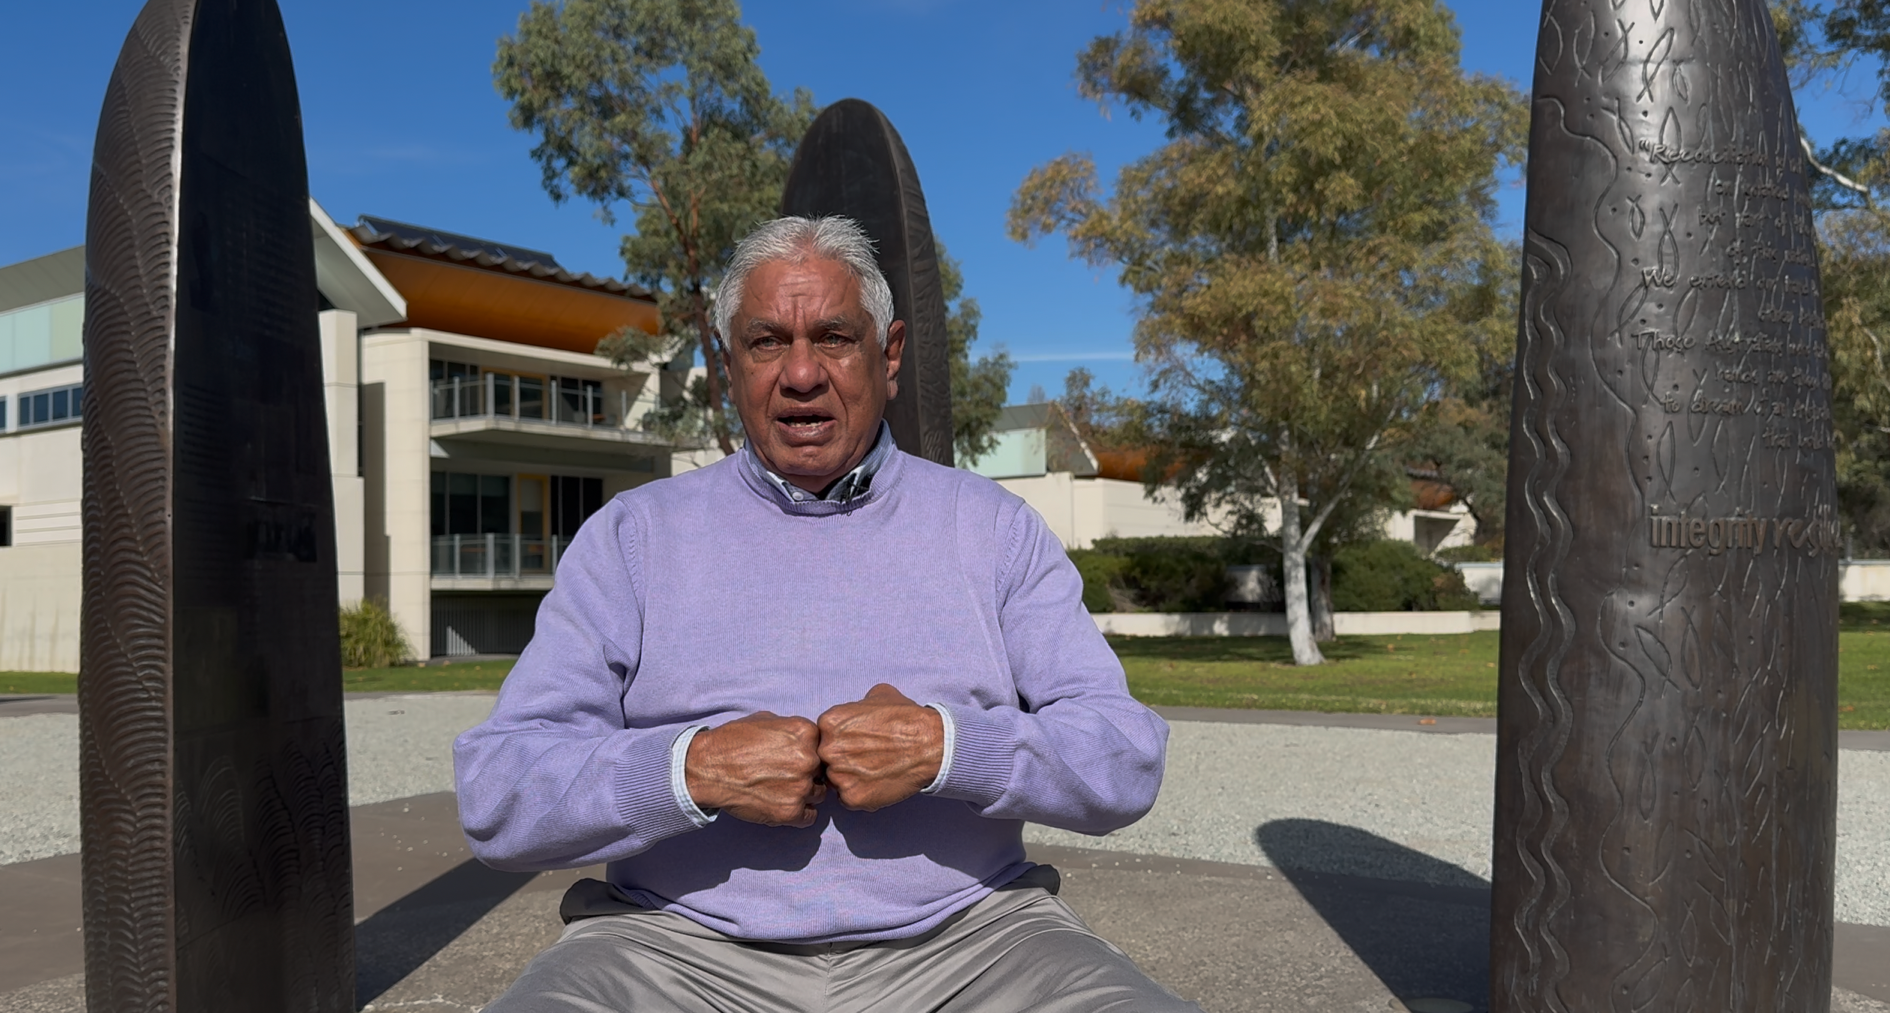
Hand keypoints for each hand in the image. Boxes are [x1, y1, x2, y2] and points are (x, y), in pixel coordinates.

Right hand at [685, 712, 824, 826]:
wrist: (708, 768)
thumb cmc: (732, 741)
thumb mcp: (765, 720)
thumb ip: (791, 730)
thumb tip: (806, 740)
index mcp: (805, 733)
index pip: (821, 746)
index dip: (808, 753)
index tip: (793, 758)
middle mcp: (808, 759)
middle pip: (821, 771)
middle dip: (808, 773)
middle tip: (785, 775)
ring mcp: (801, 787)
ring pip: (818, 794)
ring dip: (804, 794)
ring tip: (780, 790)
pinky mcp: (790, 812)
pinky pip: (809, 817)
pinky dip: (799, 814)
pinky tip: (782, 805)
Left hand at [816, 684, 943, 810]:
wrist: (930, 745)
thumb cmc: (907, 718)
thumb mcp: (879, 696)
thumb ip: (857, 704)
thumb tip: (856, 708)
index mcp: (829, 722)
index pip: (822, 737)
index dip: (839, 741)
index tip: (856, 743)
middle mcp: (828, 749)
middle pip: (825, 760)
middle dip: (841, 761)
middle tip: (865, 759)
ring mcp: (838, 776)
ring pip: (835, 782)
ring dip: (850, 779)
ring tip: (875, 771)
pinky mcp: (851, 798)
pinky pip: (848, 799)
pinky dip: (862, 795)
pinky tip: (879, 783)